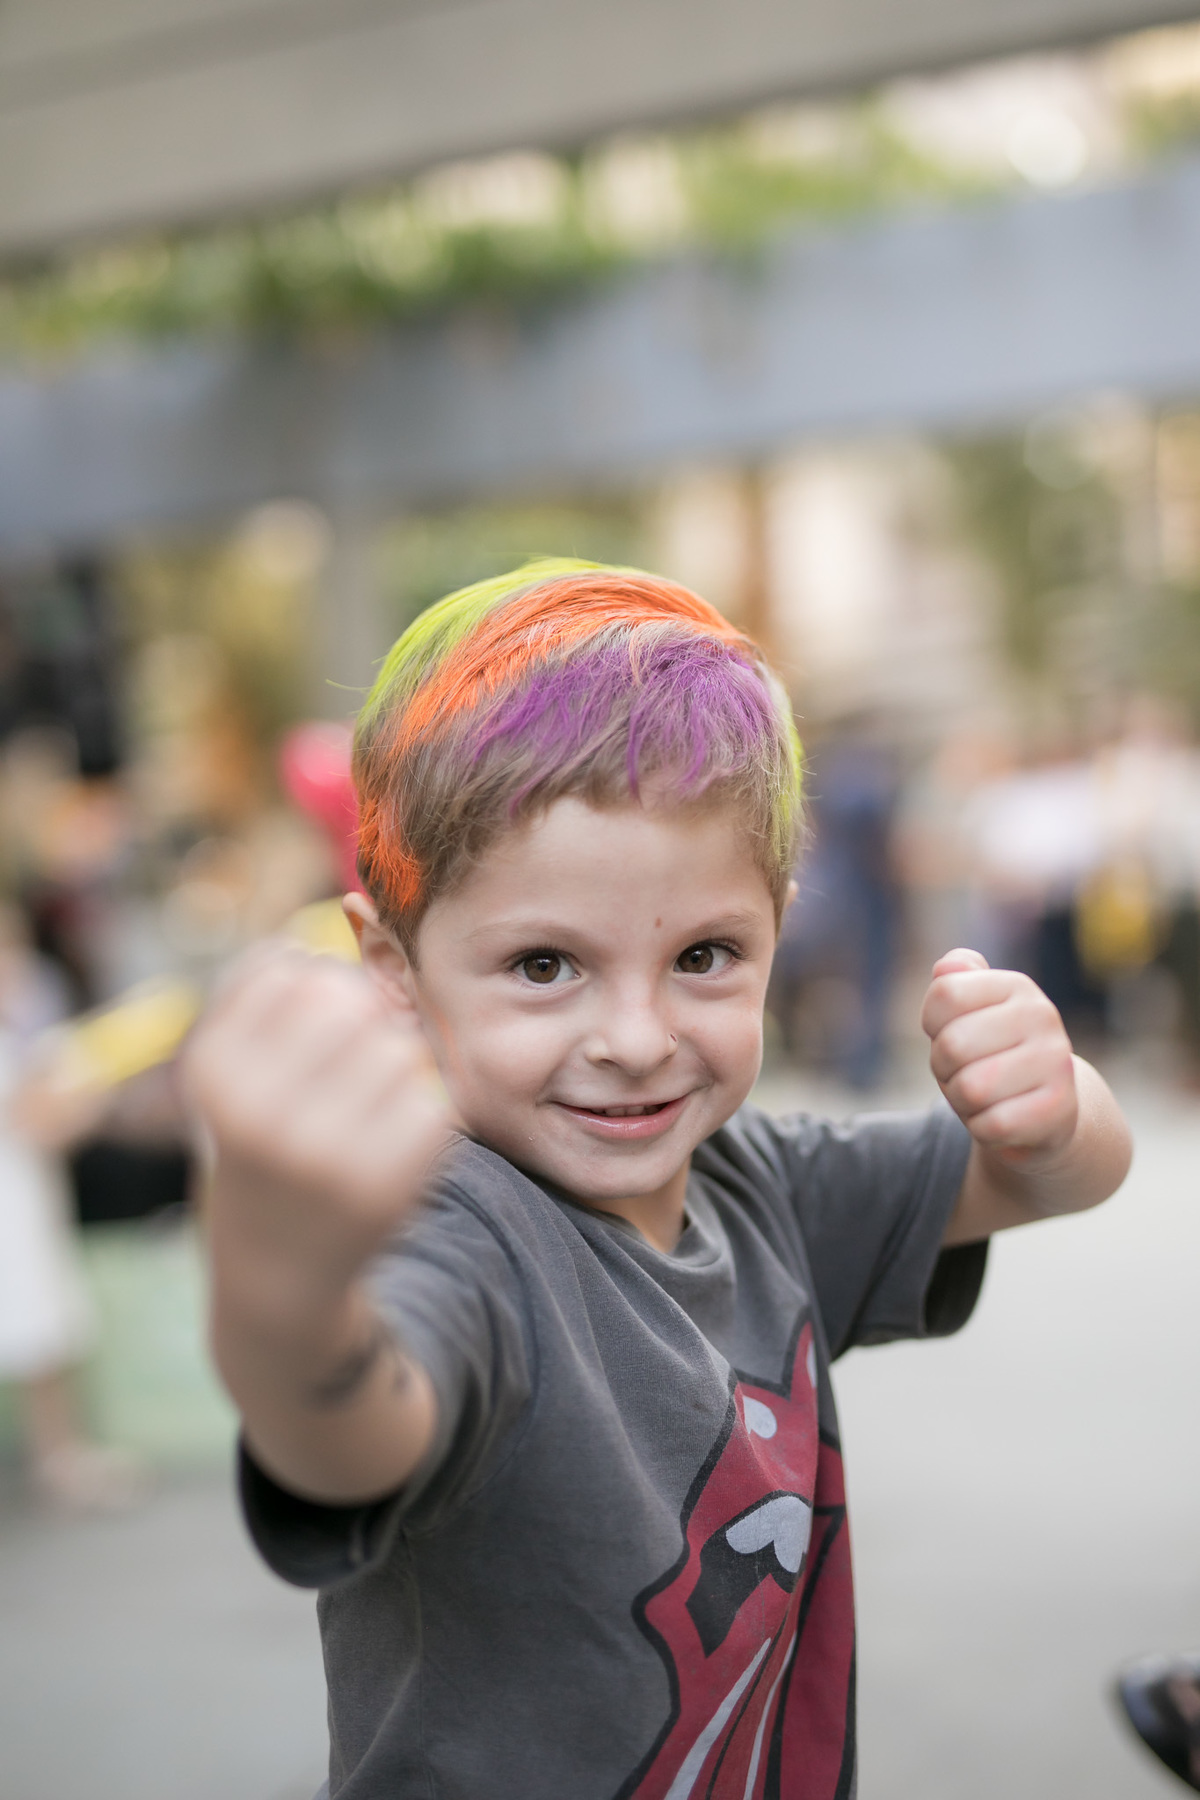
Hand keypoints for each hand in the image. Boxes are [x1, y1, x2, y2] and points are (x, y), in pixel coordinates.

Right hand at [186, 945, 450, 1305]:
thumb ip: (266, 989)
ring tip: (366, 1109)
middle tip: (350, 1065)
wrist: (278, 1276)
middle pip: (347, 999)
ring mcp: (323, 1151)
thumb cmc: (259, 1147)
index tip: (308, 1028)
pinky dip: (421, 1113)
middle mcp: (259, 1112)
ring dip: (394, 1065)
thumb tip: (349, 908)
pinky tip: (389, 1146)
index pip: (287, 968)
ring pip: (396, 1045)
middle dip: (360, 1020)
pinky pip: (429, 1097)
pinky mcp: (387, 1182)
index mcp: (213, 1073)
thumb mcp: (232, 1072)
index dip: (311, 986)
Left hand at [921, 949, 1076, 1167]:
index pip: (945, 993)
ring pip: (969, 1089)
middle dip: (945, 1069)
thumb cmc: (992, 1057)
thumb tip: (948, 967)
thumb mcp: (969, 1015)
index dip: (934, 1024)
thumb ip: (954, 981)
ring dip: (962, 1102)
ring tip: (985, 1097)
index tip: (954, 1034)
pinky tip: (1002, 1119)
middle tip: (968, 1072)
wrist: (1044, 1113)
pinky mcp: (1058, 1110)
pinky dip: (982, 1129)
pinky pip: (989, 1125)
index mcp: (1017, 986)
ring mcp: (1056, 1063)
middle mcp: (1043, 1016)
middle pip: (952, 1045)